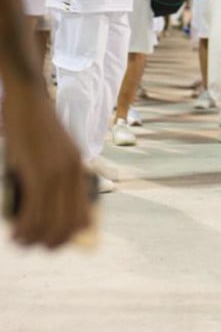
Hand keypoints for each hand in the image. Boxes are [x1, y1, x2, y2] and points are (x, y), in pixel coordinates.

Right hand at [3, 84, 91, 247]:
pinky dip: (24, 230)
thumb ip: (54, 175)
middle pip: (69, 225)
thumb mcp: (52, 151)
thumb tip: (43, 208)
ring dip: (34, 239)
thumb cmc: (34, 124)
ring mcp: (57, 174)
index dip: (70, 235)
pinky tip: (15, 234)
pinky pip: (34, 214)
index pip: (84, 215)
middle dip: (51, 243)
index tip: (52, 240)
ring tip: (20, 240)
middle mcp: (73, 174)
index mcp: (79, 169)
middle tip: (33, 244)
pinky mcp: (39, 173)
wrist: (28, 98)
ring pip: (50, 225)